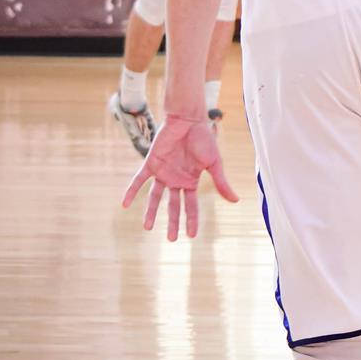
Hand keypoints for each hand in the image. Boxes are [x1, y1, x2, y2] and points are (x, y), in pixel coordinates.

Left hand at [122, 114, 238, 239]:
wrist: (188, 119)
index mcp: (191, 181)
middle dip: (172, 222)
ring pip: (155, 197)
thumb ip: (221, 183)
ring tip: (147, 227)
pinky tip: (124, 204)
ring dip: (151, 212)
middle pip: (174, 205)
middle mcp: (176, 179)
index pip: (191, 205)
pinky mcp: (151, 163)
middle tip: (171, 239)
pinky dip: (132, 191)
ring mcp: (163, 172)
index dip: (192, 220)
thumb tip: (236, 201)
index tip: (192, 235)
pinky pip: (139, 180)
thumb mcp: (214, 163)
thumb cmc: (203, 139)